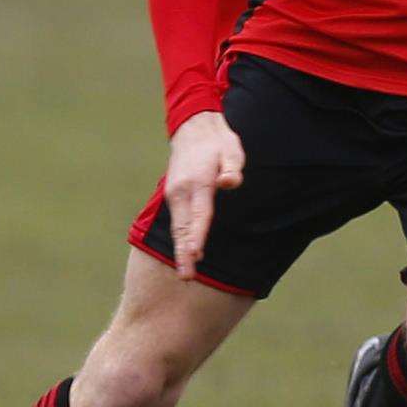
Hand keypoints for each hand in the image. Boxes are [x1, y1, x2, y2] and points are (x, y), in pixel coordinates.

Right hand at [164, 111, 244, 281]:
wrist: (194, 129)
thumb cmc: (218, 143)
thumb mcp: (232, 150)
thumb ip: (232, 167)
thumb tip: (229, 182)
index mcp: (197, 182)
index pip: (199, 214)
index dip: (197, 236)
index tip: (196, 255)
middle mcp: (181, 191)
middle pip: (182, 227)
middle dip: (184, 253)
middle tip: (186, 277)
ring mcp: (174, 194)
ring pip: (177, 227)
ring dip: (180, 249)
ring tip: (185, 273)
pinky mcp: (173, 196)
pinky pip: (176, 221)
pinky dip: (179, 238)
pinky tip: (184, 254)